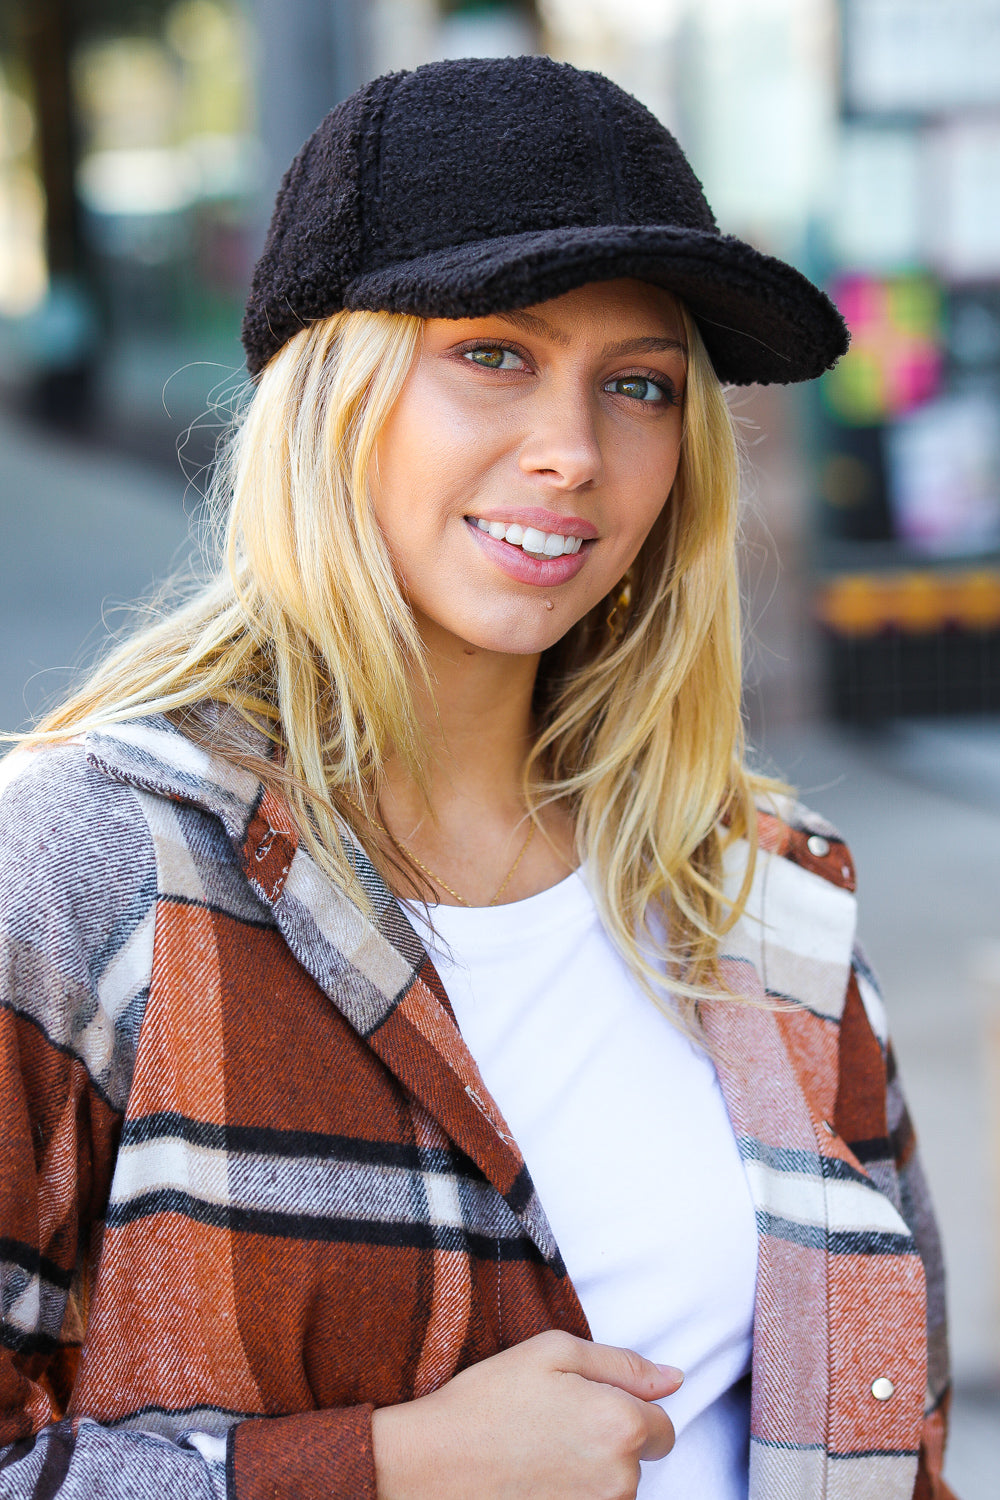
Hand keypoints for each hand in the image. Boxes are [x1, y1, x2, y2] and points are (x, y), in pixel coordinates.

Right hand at [372, 1328, 681, 1499]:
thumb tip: (674, 1379)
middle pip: (637, 1464)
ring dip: (588, 1477)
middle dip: (606, 1444)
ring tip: (534, 1456)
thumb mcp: (552, 1352)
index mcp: (622, 1426)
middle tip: (549, 1427)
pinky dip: (566, 1498)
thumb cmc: (487, 1400)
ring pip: (612, 1492)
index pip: (662, 1427)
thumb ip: (622, 1364)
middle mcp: (620, 1482)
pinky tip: (531, 1484)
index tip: (584, 1409)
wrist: (427, 1465)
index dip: (627, 1411)